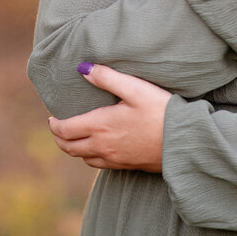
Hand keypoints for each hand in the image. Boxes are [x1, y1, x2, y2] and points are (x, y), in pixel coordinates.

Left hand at [48, 64, 171, 172]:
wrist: (183, 142)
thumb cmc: (160, 111)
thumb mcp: (135, 88)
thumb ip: (107, 78)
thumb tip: (83, 69)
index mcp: (100, 126)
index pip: (65, 130)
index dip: (54, 124)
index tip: (52, 117)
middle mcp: (103, 146)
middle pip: (69, 148)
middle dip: (59, 137)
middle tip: (58, 127)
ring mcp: (114, 159)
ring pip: (83, 158)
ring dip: (74, 148)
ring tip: (75, 136)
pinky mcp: (127, 166)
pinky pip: (99, 165)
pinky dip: (90, 157)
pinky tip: (98, 148)